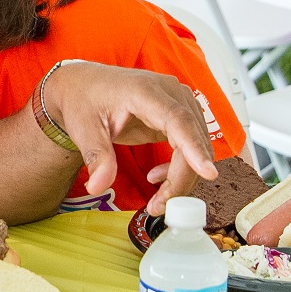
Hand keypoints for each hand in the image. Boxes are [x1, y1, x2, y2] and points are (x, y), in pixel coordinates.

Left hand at [44, 62, 216, 215]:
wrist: (81, 85)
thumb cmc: (83, 98)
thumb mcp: (83, 128)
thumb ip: (96, 156)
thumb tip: (97, 186)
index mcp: (144, 91)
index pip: (178, 120)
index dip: (194, 148)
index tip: (208, 173)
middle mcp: (168, 93)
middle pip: (192, 138)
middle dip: (181, 178)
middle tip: (158, 206)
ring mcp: (177, 102)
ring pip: (197, 145)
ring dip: (182, 176)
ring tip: (156, 199)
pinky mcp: (177, 115)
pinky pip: (190, 145)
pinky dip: (180, 167)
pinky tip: (157, 177)